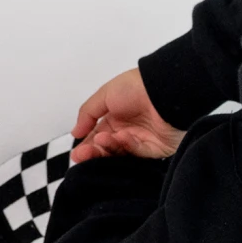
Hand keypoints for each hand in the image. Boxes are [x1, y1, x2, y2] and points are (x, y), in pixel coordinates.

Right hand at [69, 67, 186, 163]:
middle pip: (105, 148)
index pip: (97, 135)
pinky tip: (120, 137)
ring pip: (117, 153)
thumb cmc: (138, 86)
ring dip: (105, 150)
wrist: (166, 90)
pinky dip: (125, 145)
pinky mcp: (153, 149)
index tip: (77, 152)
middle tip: (81, 156)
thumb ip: (88, 113)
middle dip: (92, 152)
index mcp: (116, 116)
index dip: (87, 144)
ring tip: (99, 142)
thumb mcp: (105, 93)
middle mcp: (127, 129)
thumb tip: (75, 132)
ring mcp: (140, 140)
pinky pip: (134, 153)